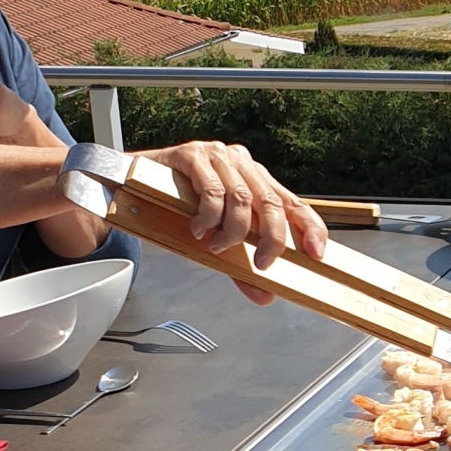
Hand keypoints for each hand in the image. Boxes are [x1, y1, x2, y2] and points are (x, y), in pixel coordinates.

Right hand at [141, 140, 328, 304]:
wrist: (132, 184)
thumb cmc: (178, 208)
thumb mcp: (215, 240)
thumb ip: (240, 267)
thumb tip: (265, 295)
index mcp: (255, 181)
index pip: (293, 202)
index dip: (310, 227)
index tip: (317, 253)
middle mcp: (242, 164)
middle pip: (272, 203)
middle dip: (271, 240)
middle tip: (262, 264)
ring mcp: (218, 156)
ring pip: (241, 199)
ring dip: (232, 232)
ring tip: (216, 245)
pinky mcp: (193, 155)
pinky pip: (211, 190)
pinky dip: (208, 217)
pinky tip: (198, 229)